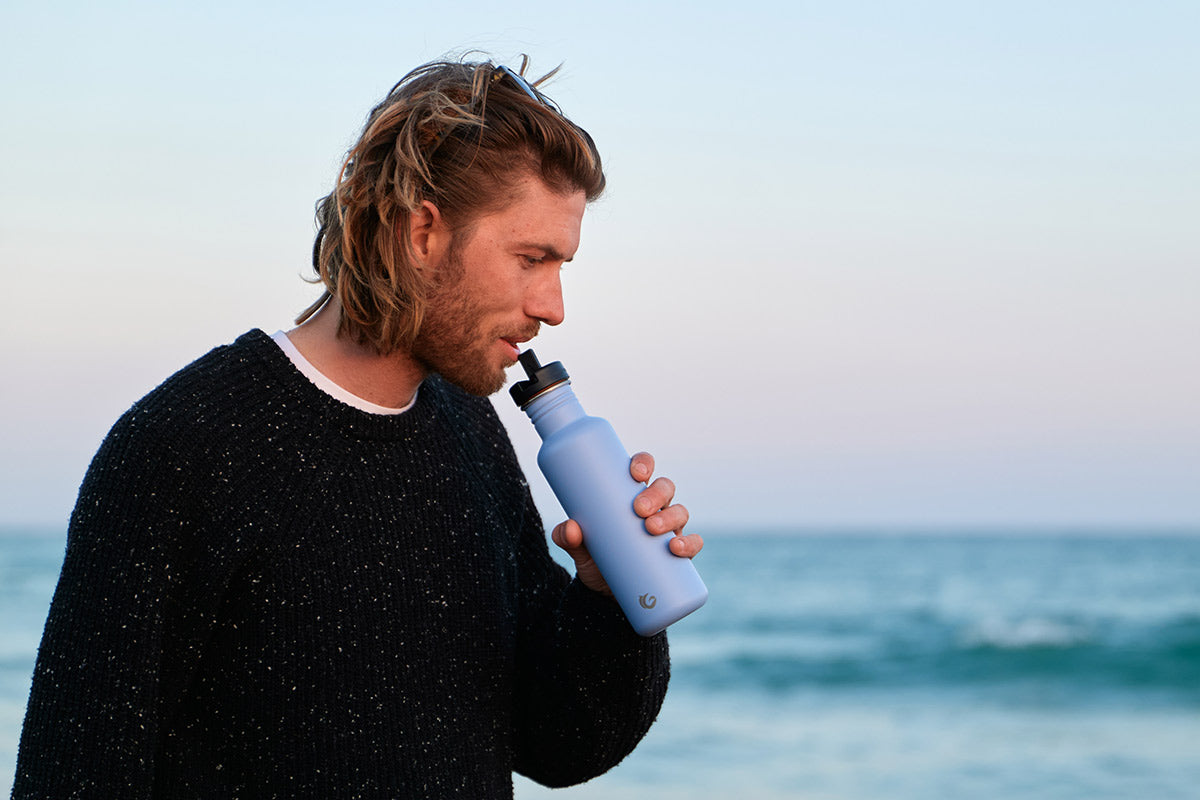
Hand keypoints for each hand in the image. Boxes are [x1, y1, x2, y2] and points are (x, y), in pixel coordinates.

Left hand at [551, 451, 703, 594]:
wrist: (607, 596)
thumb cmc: (596, 559)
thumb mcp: (578, 548)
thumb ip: (567, 537)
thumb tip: (570, 528)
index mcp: (631, 496)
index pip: (642, 469)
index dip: (644, 463)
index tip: (635, 472)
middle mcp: (655, 508)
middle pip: (665, 488)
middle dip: (656, 494)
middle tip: (639, 509)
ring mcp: (669, 530)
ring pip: (680, 511)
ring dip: (671, 516)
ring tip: (652, 529)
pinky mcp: (679, 554)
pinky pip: (693, 543)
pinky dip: (690, 544)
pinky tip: (677, 548)